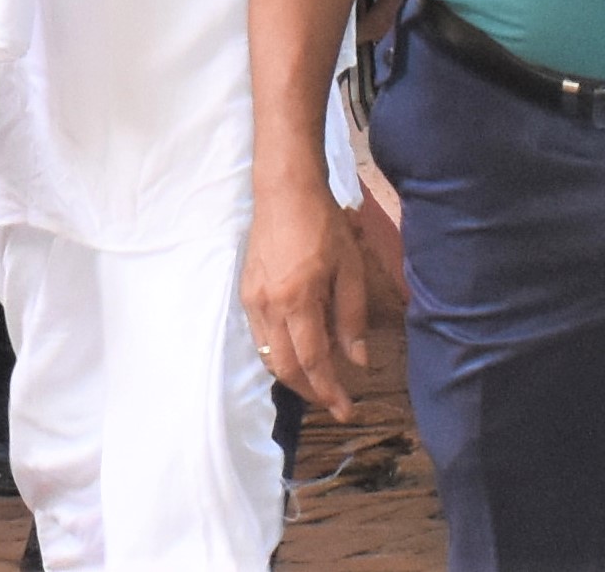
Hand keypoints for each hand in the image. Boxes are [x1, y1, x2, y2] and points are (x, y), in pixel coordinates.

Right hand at [243, 175, 369, 416]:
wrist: (284, 193)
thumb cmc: (324, 226)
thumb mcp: (350, 269)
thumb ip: (352, 318)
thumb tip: (357, 361)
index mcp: (298, 300)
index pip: (314, 361)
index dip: (330, 391)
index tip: (346, 411)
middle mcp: (270, 307)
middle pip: (286, 367)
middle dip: (310, 391)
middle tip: (333, 402)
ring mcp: (253, 300)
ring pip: (269, 355)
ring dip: (293, 375)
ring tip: (318, 380)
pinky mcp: (246, 292)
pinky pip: (260, 336)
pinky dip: (279, 353)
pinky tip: (298, 349)